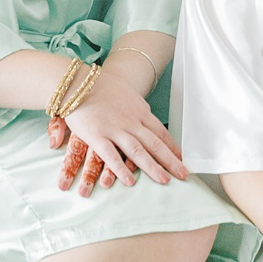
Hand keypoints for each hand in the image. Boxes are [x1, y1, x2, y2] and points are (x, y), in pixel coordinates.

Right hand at [55, 66, 189, 188]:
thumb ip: (138, 108)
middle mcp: (130, 121)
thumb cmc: (102, 86)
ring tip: (164, 181)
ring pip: (137, 151)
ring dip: (152, 167)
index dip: (173, 148)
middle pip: (154, 144)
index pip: (161, 133)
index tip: (183, 160)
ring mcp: (114, 128)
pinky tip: (130, 181)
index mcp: (139, 112)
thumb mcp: (127, 93)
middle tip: (184, 175)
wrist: (78, 80)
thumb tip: (149, 115)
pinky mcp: (96, 135)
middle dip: (170, 161)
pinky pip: (111, 155)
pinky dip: (121, 169)